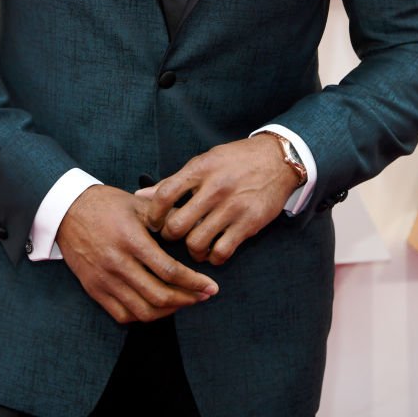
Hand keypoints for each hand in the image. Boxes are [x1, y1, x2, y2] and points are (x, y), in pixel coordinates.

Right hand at [55, 184, 218, 323]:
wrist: (67, 210)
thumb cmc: (106, 204)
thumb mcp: (137, 203)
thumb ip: (166, 215)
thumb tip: (195, 224)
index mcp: (131, 239)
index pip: (169, 270)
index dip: (194, 282)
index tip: (210, 287)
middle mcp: (117, 263)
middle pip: (158, 295)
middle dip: (187, 299)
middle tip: (203, 296)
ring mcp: (104, 280)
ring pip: (142, 311)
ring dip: (168, 311)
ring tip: (183, 302)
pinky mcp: (94, 289)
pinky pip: (122, 315)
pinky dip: (142, 316)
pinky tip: (156, 307)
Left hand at [136, 136, 299, 265]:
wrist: (277, 160)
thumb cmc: (235, 160)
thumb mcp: (204, 162)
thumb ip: (173, 181)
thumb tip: (140, 194)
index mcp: (200, 169)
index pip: (165, 194)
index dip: (153, 214)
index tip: (153, 222)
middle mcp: (215, 188)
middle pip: (177, 225)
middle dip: (170, 236)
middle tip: (174, 235)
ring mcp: (232, 207)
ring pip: (197, 243)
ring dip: (192, 250)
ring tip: (195, 245)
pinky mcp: (248, 224)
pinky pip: (221, 252)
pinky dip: (213, 257)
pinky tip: (214, 250)